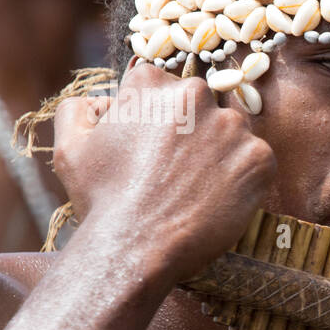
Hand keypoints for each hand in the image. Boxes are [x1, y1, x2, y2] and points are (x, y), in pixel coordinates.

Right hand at [51, 62, 275, 280]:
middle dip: (191, 132)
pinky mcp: (259, 158)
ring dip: (219, 154)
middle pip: (201, 107)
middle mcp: (195, 94)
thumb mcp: (70, 147)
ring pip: (231, 134)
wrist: (138, 246)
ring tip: (195, 189)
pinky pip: (256, 162)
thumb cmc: (101, 199)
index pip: (162, 87)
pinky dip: (243, 180)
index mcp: (151, 83)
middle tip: (175, 172)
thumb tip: (100, 100)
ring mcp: (232, 126)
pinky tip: (217, 199)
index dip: (156, 119)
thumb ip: (77, 109)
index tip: (151, 148)